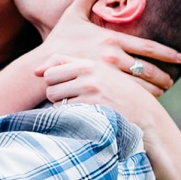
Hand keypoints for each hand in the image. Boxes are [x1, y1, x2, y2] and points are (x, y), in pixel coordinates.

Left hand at [37, 56, 168, 122]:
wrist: (144, 113)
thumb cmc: (118, 93)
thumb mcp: (99, 72)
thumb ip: (68, 65)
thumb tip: (36, 71)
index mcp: (89, 62)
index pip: (51, 70)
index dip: (54, 82)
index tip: (65, 88)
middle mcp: (88, 74)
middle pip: (49, 85)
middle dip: (56, 94)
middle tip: (72, 100)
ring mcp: (89, 91)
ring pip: (55, 100)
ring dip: (62, 107)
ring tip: (80, 108)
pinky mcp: (91, 107)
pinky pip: (65, 112)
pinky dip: (70, 117)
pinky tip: (85, 116)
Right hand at [38, 0, 180, 94]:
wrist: (43, 64)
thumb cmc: (59, 40)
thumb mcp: (73, 13)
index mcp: (112, 39)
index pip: (148, 47)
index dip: (167, 54)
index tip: (180, 58)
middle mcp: (113, 57)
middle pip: (148, 69)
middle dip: (164, 76)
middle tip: (173, 80)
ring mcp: (107, 75)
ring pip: (139, 85)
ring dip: (154, 89)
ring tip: (162, 91)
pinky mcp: (100, 89)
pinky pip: (125, 95)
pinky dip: (138, 99)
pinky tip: (145, 102)